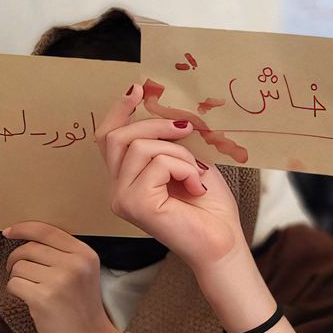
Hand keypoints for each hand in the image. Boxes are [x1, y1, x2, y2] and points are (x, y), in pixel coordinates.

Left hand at [3, 222, 123, 332]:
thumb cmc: (81, 307)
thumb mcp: (83, 273)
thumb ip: (63, 254)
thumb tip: (25, 239)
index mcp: (86, 254)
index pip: (47, 231)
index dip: (23, 228)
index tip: (9, 232)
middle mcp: (75, 264)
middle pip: (29, 248)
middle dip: (16, 259)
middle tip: (18, 271)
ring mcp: (60, 281)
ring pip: (19, 266)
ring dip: (18, 278)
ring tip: (32, 289)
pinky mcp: (44, 297)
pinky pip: (14, 284)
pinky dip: (16, 292)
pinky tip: (31, 300)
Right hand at [95, 84, 246, 274]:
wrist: (224, 243)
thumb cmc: (211, 208)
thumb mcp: (191, 163)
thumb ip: (172, 142)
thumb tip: (166, 110)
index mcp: (128, 179)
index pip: (108, 139)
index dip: (119, 112)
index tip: (137, 89)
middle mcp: (117, 189)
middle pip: (119, 137)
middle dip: (156, 126)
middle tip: (187, 129)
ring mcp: (122, 198)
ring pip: (140, 147)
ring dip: (178, 154)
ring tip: (196, 175)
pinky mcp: (134, 204)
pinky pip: (157, 164)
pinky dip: (183, 169)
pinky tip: (195, 188)